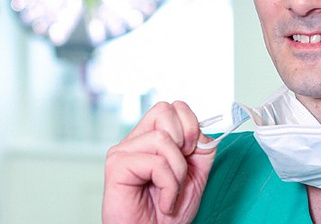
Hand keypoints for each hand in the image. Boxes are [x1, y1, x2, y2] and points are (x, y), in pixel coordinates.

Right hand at [102, 101, 215, 223]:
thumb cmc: (168, 215)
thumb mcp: (195, 176)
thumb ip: (202, 150)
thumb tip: (203, 132)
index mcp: (152, 139)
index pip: (173, 107)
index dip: (191, 124)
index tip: (192, 153)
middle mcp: (136, 141)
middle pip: (164, 109)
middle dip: (185, 140)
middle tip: (181, 169)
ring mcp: (124, 151)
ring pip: (163, 137)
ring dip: (177, 171)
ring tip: (170, 191)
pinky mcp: (117, 165)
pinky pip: (155, 162)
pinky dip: (168, 185)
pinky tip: (164, 201)